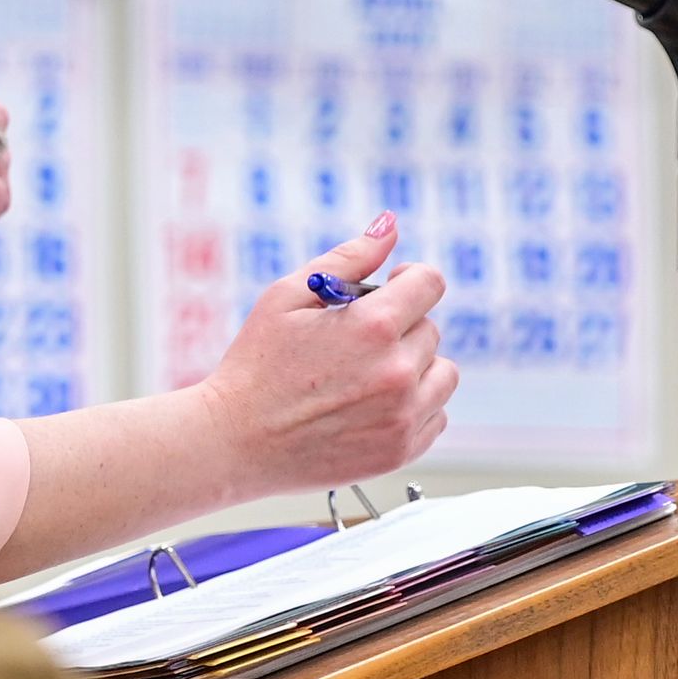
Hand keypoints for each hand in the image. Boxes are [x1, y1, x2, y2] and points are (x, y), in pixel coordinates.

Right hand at [193, 212, 457, 495]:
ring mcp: (403, 416)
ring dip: (416, 368)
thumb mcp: (288, 297)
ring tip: (367, 376)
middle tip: (353, 344)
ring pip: (442, 374)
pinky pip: (436, 416)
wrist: (235, 443)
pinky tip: (370, 407)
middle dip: (399, 328)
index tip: (391, 289)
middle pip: (431, 329)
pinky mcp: (401, 452)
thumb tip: (389, 226)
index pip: (430, 282)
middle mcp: (398, 372)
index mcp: (374, 326)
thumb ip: (347, 258)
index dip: (409, 279)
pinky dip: (413, 408)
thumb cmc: (256, 365)